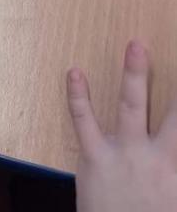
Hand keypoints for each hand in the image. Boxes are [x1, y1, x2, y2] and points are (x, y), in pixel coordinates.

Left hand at [68, 41, 176, 211]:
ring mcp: (125, 156)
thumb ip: (172, 173)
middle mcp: (158, 161)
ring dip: (134, 74)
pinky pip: (83, 121)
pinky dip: (77, 96)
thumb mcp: (173, 199)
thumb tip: (169, 156)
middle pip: (176, 118)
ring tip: (136, 45)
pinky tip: (74, 72)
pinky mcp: (94, 159)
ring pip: (132, 107)